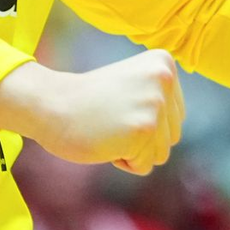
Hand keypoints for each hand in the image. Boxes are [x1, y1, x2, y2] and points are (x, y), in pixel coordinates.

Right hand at [0, 49, 184, 175]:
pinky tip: (105, 139)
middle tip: (111, 117)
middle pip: (172, 136)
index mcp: (163, 63)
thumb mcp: (134, 83)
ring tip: (109, 127)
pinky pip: (144, 166)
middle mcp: (163, 79)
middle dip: (141, 138)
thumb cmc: (90, 100)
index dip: (145, 120)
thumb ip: (159, 98)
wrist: (52, 103)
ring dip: (133, 150)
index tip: (119, 104)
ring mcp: (155, 103)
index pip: (175, 116)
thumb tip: (177, 130)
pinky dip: (124, 161)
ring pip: (160, 153)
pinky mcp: (143, 129)